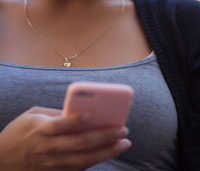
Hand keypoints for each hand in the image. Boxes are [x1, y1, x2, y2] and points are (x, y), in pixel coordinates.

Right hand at [0, 106, 130, 170]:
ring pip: (84, 160)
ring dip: (106, 152)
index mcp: (42, 129)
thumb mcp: (32, 115)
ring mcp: (53, 163)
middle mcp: (49, 147)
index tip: (93, 113)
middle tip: (122, 129)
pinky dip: (95, 161)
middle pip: (80, 143)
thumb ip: (54, 113)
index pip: (62, 124)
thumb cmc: (18, 133)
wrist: (2, 161)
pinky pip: (79, 169)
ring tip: (123, 144)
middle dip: (104, 136)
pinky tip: (108, 153)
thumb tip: (76, 111)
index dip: (77, 119)